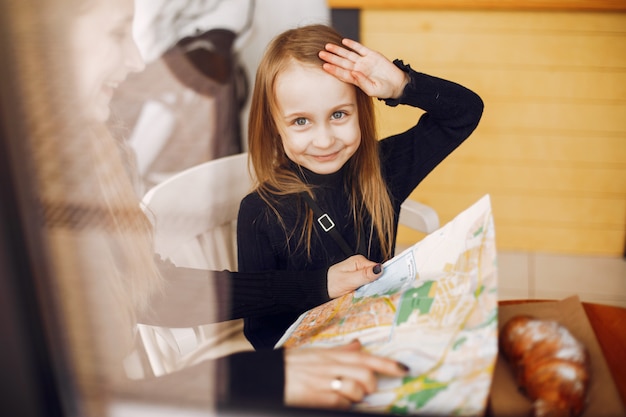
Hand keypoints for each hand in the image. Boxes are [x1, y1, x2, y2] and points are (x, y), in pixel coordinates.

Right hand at [284, 340, 408, 408]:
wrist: (270, 377)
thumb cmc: (292, 366)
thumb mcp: (316, 353)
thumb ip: (341, 351)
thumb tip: (359, 344)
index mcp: (332, 354)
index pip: (366, 357)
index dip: (388, 364)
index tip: (404, 369)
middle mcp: (332, 366)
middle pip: (366, 376)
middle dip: (369, 386)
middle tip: (361, 388)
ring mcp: (327, 383)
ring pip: (357, 392)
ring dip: (354, 397)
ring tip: (340, 394)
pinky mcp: (322, 399)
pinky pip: (343, 405)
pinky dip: (342, 405)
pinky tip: (330, 400)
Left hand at [319, 38, 408, 98]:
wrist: (397, 84)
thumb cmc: (384, 90)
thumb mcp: (373, 89)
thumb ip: (362, 82)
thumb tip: (353, 73)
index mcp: (357, 79)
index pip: (342, 73)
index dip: (333, 70)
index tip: (324, 66)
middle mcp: (358, 69)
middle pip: (342, 63)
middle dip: (331, 58)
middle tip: (320, 54)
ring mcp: (364, 61)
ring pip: (348, 54)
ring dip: (338, 50)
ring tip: (328, 46)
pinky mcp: (372, 55)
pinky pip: (360, 48)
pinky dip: (352, 45)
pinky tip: (344, 41)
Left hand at [327, 254, 382, 298]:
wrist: (321, 290)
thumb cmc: (331, 284)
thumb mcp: (349, 280)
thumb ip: (365, 275)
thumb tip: (380, 268)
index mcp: (359, 261)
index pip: (378, 268)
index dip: (380, 279)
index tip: (378, 287)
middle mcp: (360, 265)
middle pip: (376, 275)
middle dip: (375, 285)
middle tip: (369, 292)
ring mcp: (359, 273)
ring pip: (372, 282)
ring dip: (370, 289)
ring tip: (363, 294)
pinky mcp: (358, 281)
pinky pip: (367, 286)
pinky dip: (365, 291)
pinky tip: (361, 295)